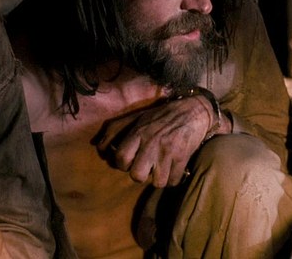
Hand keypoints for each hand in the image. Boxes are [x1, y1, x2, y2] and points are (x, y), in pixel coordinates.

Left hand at [93, 95, 212, 186]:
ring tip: (161, 171)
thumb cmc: (163, 115)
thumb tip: (97, 146)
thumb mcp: (137, 117)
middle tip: (147, 168)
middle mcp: (151, 142)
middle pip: (137, 175)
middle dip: (141, 175)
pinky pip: (173, 180)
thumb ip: (116, 129)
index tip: (131, 162)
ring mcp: (168, 151)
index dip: (124, 165)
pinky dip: (173, 180)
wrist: (194, 110)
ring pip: (156, 182)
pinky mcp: (182, 156)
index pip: (121, 158)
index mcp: (138, 132)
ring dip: (159, 179)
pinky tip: (174, 171)